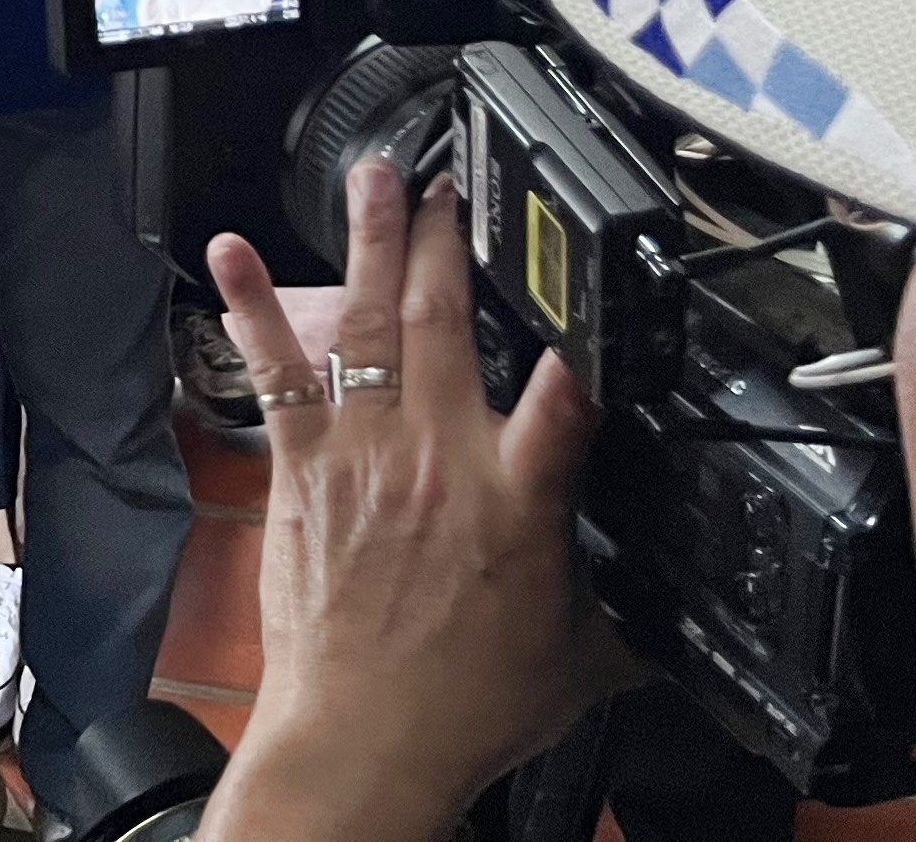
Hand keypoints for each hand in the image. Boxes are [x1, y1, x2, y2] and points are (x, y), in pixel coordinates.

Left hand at [194, 165, 634, 841]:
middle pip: (446, 322)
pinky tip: (232, 254)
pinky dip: (252, 310)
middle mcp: (438, 461)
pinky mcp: (304, 468)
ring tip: (375, 177)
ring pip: (367, 325)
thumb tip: (683, 596)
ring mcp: (363, 454)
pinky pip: (276, 374)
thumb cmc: (466, 706)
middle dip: (448, 238)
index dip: (578, 330)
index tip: (586, 261)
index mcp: (519, 502)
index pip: (566, 397)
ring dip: (370, 241)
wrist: (366, 739)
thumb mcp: (583, 655)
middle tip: (450, 178)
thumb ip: (631, 606)